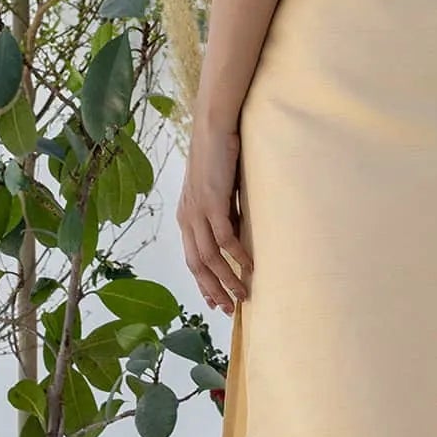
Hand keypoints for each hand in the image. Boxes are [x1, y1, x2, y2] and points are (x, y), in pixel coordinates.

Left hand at [177, 121, 252, 314]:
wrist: (213, 128)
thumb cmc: (219, 156)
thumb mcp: (217, 191)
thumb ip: (222, 213)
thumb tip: (236, 235)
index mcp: (186, 217)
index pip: (192, 259)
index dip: (204, 283)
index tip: (215, 302)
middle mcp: (187, 218)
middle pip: (198, 265)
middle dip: (214, 290)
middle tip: (230, 308)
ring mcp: (197, 212)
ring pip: (211, 258)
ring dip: (227, 279)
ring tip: (244, 294)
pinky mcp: (212, 202)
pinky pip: (225, 239)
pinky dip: (237, 256)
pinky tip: (250, 266)